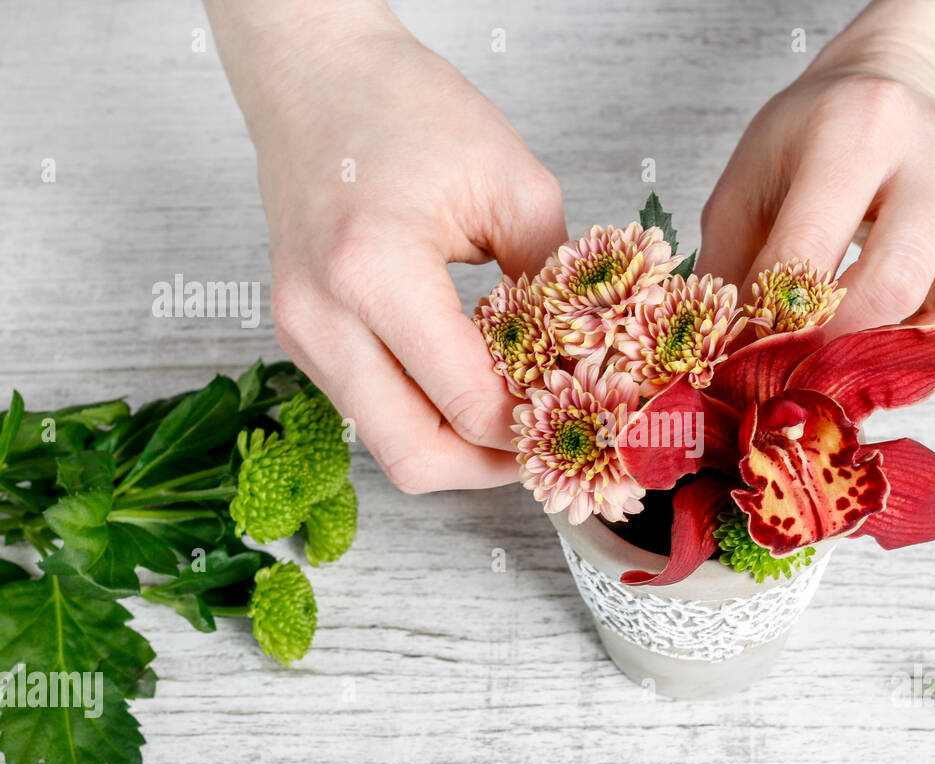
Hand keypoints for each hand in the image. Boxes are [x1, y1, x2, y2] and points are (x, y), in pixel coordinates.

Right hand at [216, 6, 566, 492]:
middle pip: (415, 460)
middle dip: (492, 468)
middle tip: (548, 446)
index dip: (534, 428)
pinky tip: (470, 383)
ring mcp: (301, 333)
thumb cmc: (407, 109)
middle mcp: (322, 317)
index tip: (581, 416)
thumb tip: (587, 362)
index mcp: (374, 273)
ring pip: (389, 446)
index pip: (468, 405)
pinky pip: (371, 409)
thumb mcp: (515, 185)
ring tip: (515, 415)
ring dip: (458, 447)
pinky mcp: (301, 337)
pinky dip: (427, 414)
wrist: (316, 77)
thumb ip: (556, 285)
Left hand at [697, 57, 934, 352]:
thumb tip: (724, 359)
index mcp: (854, 130)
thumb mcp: (747, 181)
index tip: (741, 355)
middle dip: (831, 348)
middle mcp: (929, 158)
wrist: (897, 82)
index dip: (770, 320)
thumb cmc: (807, 139)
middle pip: (889, 287)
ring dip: (879, 364)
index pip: (808, 251)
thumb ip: (729, 266)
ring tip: (830, 380)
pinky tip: (873, 366)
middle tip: (787, 374)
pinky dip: (919, 364)